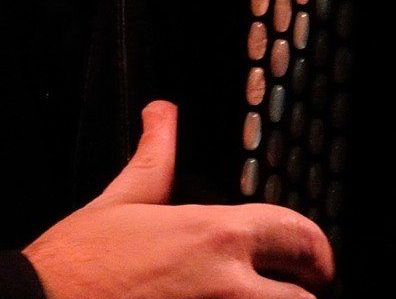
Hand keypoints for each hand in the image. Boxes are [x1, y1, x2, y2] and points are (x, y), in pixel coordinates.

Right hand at [23, 100, 334, 298]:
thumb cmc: (77, 266)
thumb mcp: (118, 202)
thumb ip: (153, 157)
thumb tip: (162, 114)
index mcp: (213, 238)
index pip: (294, 234)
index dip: (315, 249)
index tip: (317, 263)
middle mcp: (227, 289)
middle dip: (303, 297)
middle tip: (295, 295)